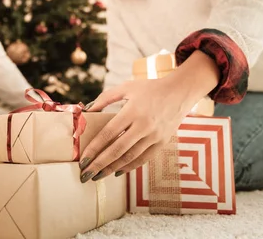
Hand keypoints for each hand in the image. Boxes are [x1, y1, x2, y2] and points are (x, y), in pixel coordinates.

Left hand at [79, 50, 219, 182]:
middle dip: (99, 164)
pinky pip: (143, 159)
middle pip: (117, 150)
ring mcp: (154, 136)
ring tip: (98, 175)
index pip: (108, 133)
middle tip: (85, 174)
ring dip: (112, 169)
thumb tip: (87, 110)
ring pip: (130, 157)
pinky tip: (117, 171)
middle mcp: (144, 125)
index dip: (94, 148)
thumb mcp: (127, 87)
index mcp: (132, 111)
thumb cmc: (150, 88)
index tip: (82, 159)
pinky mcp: (162, 142)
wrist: (180, 92)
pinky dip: (129, 167)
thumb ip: (105, 98)